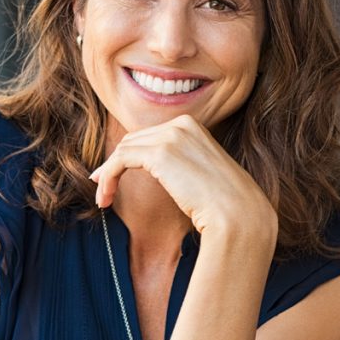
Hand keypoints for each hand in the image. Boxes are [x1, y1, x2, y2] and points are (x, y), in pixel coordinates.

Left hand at [89, 114, 275, 236]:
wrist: (238, 215)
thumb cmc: (223, 203)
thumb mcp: (199, 172)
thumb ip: (177, 162)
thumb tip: (151, 166)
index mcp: (191, 125)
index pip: (148, 136)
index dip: (126, 156)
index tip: (111, 176)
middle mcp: (180, 124)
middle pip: (133, 141)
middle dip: (113, 164)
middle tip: (102, 188)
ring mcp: (170, 135)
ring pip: (122, 151)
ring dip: (107, 175)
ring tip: (103, 199)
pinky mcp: (159, 153)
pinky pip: (119, 161)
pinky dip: (107, 177)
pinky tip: (104, 197)